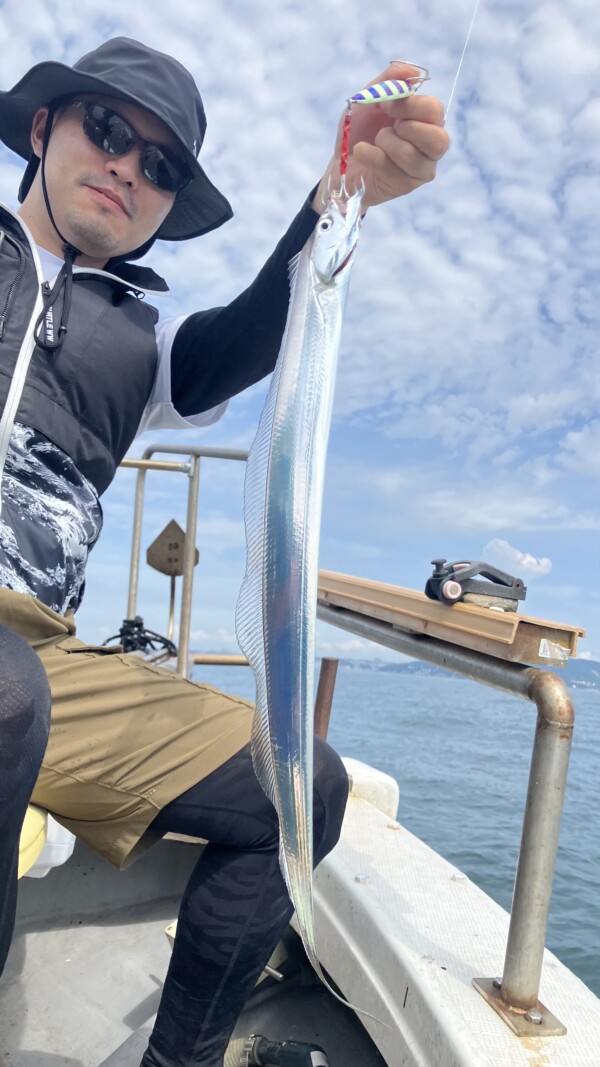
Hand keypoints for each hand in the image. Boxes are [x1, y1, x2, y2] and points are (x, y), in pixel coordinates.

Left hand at [312, 62, 449, 211]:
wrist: (341, 163)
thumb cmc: (360, 130)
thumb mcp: (370, 98)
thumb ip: (389, 81)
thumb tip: (412, 71)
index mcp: (428, 121)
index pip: (435, 110)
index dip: (409, 104)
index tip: (385, 104)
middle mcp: (431, 147)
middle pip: (438, 138)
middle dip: (405, 128)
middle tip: (386, 127)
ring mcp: (421, 169)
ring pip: (411, 155)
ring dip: (385, 142)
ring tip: (375, 141)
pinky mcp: (405, 186)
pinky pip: (391, 170)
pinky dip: (371, 156)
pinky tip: (361, 152)